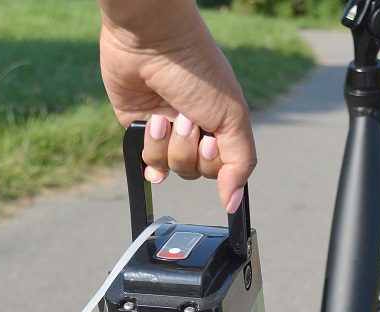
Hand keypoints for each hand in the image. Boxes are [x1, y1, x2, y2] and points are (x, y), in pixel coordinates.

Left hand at [98, 1, 256, 211]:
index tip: (209, 140)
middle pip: (194, 172)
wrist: (151, 42)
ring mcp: (167, 132)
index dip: (212, 161)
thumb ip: (240, 163)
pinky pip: (146, 160)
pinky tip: (150, 130)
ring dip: (165, 143)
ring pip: (169, 167)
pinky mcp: (139, 129)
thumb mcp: (232, 117)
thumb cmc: (198, 70)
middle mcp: (195, 132)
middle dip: (187, 148)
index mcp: (221, 126)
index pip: (222, 169)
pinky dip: (148, 152)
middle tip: (185, 118)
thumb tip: (233, 202)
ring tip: (162, 113)